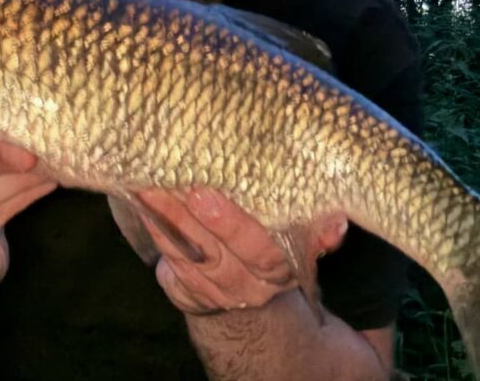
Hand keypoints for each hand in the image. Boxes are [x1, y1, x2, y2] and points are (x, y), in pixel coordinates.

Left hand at [135, 188, 347, 314]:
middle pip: (219, 252)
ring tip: (150, 185)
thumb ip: (316, 230)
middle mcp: (247, 285)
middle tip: (183, 187)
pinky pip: (168, 258)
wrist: (248, 293)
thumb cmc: (272, 245)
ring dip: (167, 219)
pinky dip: (154, 228)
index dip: (235, 226)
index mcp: (279, 270)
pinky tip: (141, 200)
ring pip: (189, 254)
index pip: (260, 252)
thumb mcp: (300, 241)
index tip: (209, 196)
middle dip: (198, 220)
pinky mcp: (186, 289)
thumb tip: (338, 220)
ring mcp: (213, 289)